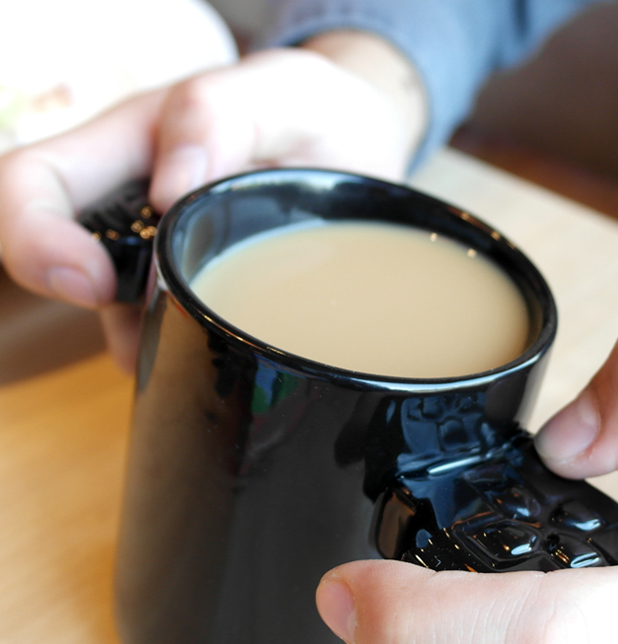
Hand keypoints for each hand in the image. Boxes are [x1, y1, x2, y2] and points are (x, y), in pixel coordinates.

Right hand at [0, 34, 425, 371]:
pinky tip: (232, 351)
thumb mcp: (282, 92)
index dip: (35, 236)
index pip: (37, 184)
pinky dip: (188, 354)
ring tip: (220, 339)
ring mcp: (162, 256)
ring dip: (151, 342)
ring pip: (117, 314)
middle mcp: (134, 206)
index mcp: (133, 145)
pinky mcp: (197, 293)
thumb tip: (168, 190)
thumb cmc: (314, 115)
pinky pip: (170, 336)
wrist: (359, 158)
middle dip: (97, 309)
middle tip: (158, 332)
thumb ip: (219, 114)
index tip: (92, 281)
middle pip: (60, 261)